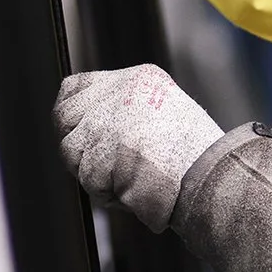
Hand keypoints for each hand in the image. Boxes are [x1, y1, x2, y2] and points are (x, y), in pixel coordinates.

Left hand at [54, 64, 225, 231]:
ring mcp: (103, 123)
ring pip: (72, 151)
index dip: (71, 109)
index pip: (77, 84)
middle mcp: (116, 94)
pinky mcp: (96, 155)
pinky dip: (107, 192)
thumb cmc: (195, 152)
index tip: (73, 125)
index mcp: (137, 80)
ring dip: (93, 170)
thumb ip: (127, 108)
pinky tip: (133, 187)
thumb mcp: (165, 109)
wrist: (207, 174)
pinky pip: (88, 180)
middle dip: (76, 142)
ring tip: (128, 175)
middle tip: (101, 161)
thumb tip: (90, 121)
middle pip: (64, 116)